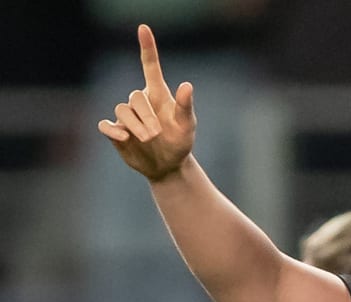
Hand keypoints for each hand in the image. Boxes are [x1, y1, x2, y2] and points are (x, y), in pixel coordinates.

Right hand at [97, 24, 195, 181]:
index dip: (147, 48)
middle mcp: (141, 103)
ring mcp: (127, 117)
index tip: (144, 28)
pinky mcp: (116, 131)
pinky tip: (123, 137)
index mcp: (158, 95)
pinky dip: (112, 129)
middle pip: (135, 97)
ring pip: (121, 110)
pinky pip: (105, 124)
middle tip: (158, 133)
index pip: (150, 67)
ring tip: (148, 139)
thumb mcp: (187, 126)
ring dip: (135, 125)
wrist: (168, 165)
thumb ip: (185, 106)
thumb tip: (186, 85)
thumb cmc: (180, 142)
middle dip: (146, 115)